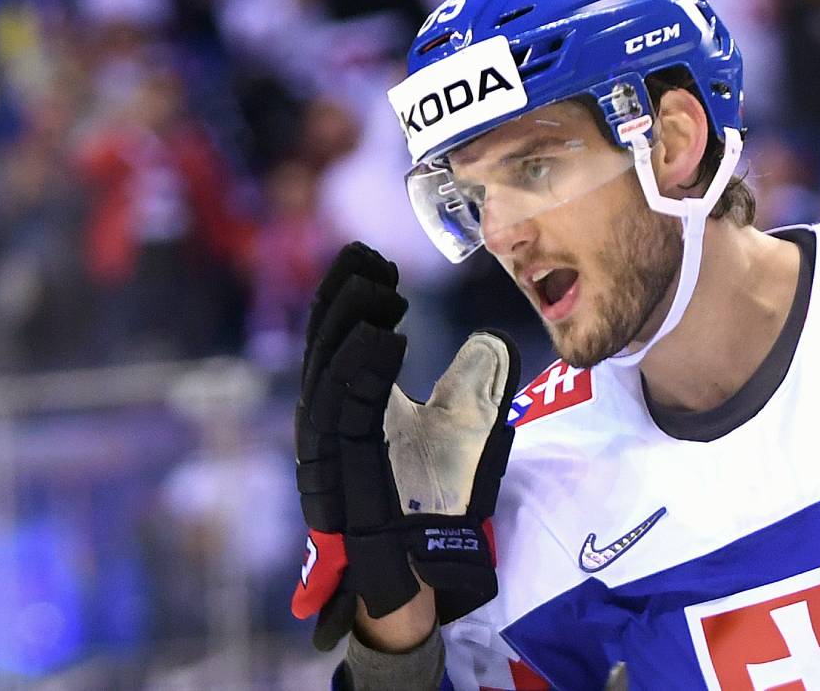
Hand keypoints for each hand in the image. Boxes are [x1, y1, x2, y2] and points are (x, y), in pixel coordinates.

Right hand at [290, 242, 520, 650]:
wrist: (427, 562)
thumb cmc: (439, 500)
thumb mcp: (469, 428)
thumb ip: (477, 384)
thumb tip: (494, 338)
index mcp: (353, 401)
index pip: (343, 335)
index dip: (354, 294)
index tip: (380, 260)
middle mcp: (330, 415)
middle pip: (325, 341)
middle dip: (343, 293)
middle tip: (370, 256)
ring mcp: (326, 441)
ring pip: (325, 367)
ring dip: (349, 320)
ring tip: (380, 284)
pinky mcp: (334, 465)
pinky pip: (339, 406)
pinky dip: (358, 366)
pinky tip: (387, 335)